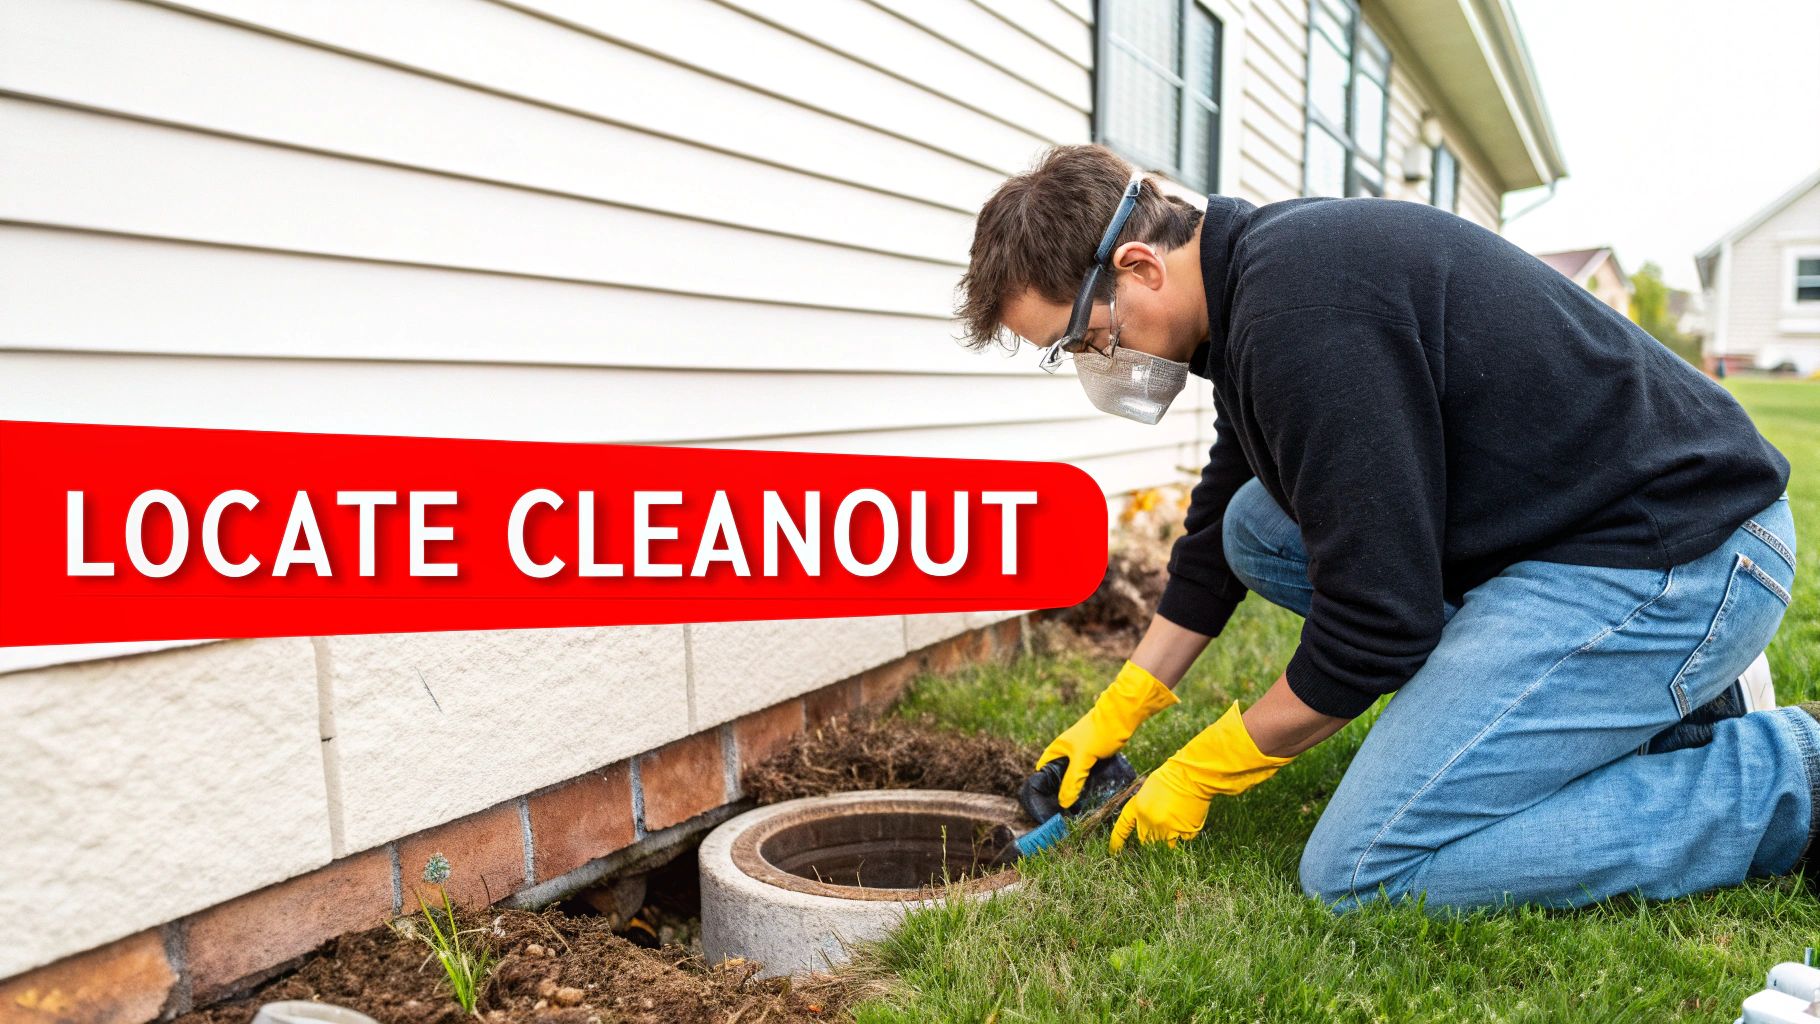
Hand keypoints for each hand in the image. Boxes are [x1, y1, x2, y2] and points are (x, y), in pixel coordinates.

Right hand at [1035, 660, 1178, 808]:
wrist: (1121, 718)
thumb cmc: (1098, 734)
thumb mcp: (1082, 758)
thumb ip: (1072, 780)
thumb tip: (1063, 803)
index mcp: (1058, 749)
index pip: (1043, 770)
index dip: (1042, 786)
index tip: (1047, 803)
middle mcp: (1067, 752)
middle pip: (1059, 775)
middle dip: (1061, 791)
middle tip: (1065, 810)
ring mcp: (1081, 755)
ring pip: (1075, 776)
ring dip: (1076, 788)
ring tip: (1078, 807)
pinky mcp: (1094, 757)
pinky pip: (1087, 774)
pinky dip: (1087, 783)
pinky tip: (1091, 795)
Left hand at [1110, 701, 1293, 851]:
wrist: (1192, 775)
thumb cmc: (1171, 777)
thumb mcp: (1149, 790)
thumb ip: (1145, 809)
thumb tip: (1148, 824)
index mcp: (1137, 808)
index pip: (1122, 829)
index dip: (1117, 841)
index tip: (1114, 851)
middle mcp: (1148, 822)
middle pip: (1145, 841)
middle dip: (1151, 836)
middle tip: (1162, 823)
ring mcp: (1166, 829)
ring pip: (1164, 843)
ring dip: (1169, 835)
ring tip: (1177, 817)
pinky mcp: (1183, 832)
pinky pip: (1183, 839)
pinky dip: (1185, 832)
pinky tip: (1188, 816)